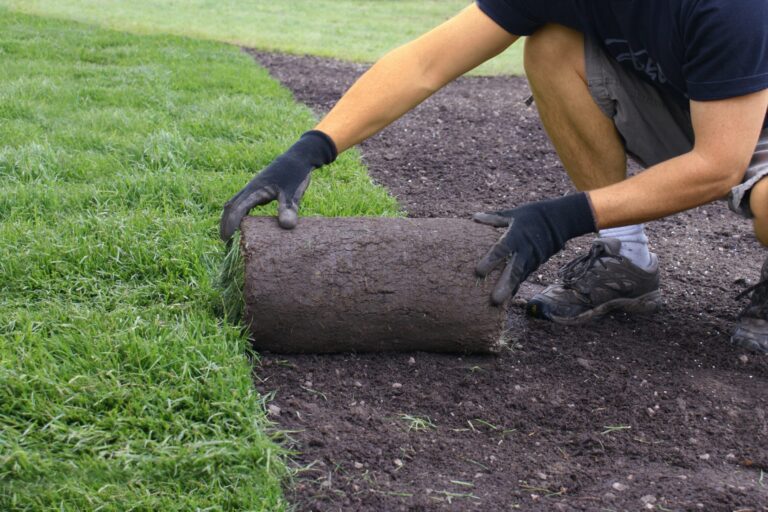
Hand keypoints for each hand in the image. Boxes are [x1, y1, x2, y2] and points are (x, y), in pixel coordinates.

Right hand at [219, 130, 336, 240]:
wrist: (299, 158)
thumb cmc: (296, 175)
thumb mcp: (294, 193)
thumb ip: (289, 208)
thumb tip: (287, 226)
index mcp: (255, 190)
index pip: (237, 209)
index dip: (230, 225)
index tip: (227, 240)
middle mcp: (250, 189)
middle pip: (230, 207)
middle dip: (225, 224)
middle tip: (224, 243)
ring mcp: (253, 189)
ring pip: (234, 204)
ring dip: (230, 219)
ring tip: (229, 236)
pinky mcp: (258, 190)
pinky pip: (243, 203)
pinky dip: (239, 214)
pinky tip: (243, 225)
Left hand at [473, 193, 595, 304]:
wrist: (558, 221)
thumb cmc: (530, 216)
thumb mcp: (513, 214)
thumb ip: (493, 218)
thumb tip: (474, 218)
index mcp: (517, 236)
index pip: (502, 249)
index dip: (491, 260)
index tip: (478, 272)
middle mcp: (525, 250)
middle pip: (514, 269)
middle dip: (504, 284)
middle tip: (494, 300)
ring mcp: (532, 260)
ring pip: (519, 277)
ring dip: (509, 290)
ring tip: (497, 304)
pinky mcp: (535, 265)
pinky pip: (523, 278)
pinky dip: (515, 288)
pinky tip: (506, 300)